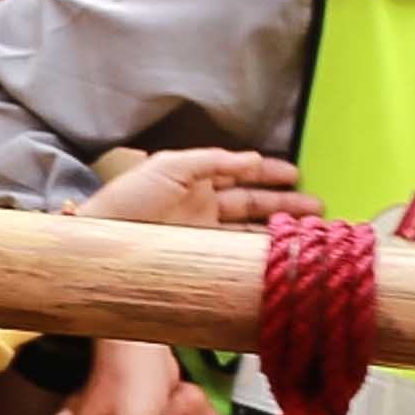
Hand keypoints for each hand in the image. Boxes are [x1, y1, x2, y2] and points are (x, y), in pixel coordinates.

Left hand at [70, 144, 310, 232]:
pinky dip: (258, 250)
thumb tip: (249, 158)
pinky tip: (279, 251)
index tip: (297, 175)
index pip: (240, 173)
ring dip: (277, 228)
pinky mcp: (200, 256)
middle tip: (316, 208)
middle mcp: (202, 205)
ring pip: (249, 228)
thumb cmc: (126, 200)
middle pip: (252, 203)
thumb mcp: (168, 167)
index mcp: (194, 179)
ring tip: (308, 230)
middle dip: (284, 203)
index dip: (269, 173)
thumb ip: (211, 161)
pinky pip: (235, 252)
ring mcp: (202, 232)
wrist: (97, 243)